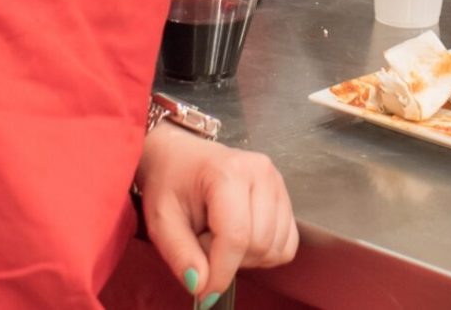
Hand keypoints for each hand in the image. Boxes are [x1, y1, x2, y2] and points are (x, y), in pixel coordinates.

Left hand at [136, 123, 299, 304]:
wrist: (181, 157)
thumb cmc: (170, 183)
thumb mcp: (162, 220)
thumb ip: (181, 255)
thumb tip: (202, 287)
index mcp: (228, 172)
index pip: (236, 237)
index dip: (221, 273)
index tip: (204, 292)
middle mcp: (261, 172)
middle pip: (259, 244)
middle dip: (229, 260)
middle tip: (204, 244)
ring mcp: (277, 181)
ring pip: (276, 247)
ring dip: (247, 258)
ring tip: (221, 237)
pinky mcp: (285, 194)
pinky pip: (287, 242)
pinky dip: (265, 253)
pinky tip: (241, 240)